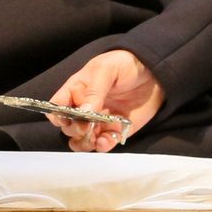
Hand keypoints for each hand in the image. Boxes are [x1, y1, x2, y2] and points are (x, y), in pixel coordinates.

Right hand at [46, 50, 164, 151]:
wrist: (154, 74)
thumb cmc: (126, 64)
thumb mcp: (107, 69)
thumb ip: (94, 90)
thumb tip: (83, 113)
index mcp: (76, 90)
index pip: (56, 107)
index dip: (57, 115)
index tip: (68, 117)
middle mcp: (83, 108)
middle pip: (67, 126)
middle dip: (73, 129)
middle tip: (86, 126)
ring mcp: (98, 121)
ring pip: (80, 140)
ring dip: (84, 143)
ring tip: (95, 138)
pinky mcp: (114, 131)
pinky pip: (101, 145)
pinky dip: (102, 146)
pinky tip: (107, 141)